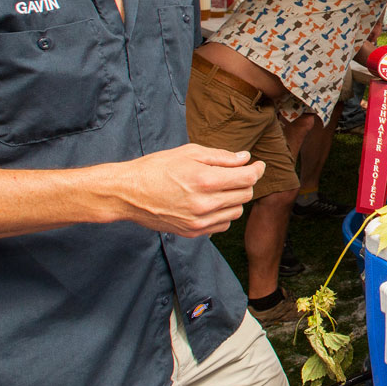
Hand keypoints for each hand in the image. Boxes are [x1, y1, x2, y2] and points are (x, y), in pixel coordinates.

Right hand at [111, 143, 263, 236]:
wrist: (128, 193)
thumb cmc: (156, 168)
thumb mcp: (189, 153)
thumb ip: (221, 157)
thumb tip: (245, 158)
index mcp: (205, 180)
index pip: (247, 178)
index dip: (258, 170)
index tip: (259, 165)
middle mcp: (205, 204)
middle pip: (245, 195)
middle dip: (246, 182)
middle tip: (236, 174)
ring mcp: (199, 221)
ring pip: (236, 212)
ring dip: (235, 199)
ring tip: (220, 188)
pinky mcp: (193, 232)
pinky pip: (222, 225)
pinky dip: (223, 214)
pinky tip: (210, 203)